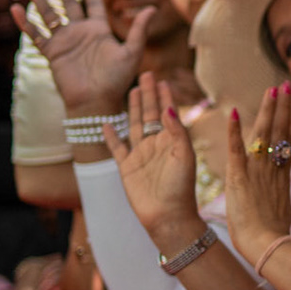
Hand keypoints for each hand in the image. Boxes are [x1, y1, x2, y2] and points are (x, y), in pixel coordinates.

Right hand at [14, 0, 150, 114]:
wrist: (97, 101)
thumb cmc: (117, 80)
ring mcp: (64, 41)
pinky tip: (15, 8)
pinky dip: (25, 22)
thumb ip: (139, 29)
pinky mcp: (52, 53)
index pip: (93, 4)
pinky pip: (36, 34)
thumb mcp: (132, 52)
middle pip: (68, 3)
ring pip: (48, 14)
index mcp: (99, 30)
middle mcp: (80, 32)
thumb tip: (153, 8)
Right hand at [104, 72, 203, 242]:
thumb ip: (177, 131)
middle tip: (146, 74)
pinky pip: (116, 147)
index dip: (165, 96)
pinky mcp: (127, 167)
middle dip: (148, 95)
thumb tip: (167, 107)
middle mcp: (156, 145)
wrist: (167, 215)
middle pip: (150, 114)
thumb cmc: (181, 187)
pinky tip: (106, 122)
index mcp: (173, 141)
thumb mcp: (184, 156)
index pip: (168, 113)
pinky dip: (111, 135)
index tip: (162, 80)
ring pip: (135, 125)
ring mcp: (141, 155)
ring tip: (133, 90)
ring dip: (133, 108)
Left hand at [225, 84, 290, 261]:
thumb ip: (280, 204)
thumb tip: (283, 207)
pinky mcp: (239, 177)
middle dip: (283, 107)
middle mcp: (271, 169)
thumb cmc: (274, 237)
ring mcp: (256, 172)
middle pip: (280, 132)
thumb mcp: (282, 214)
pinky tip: (233, 112)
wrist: (267, 245)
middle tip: (285, 85)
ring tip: (271, 90)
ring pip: (263, 135)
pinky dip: (234, 131)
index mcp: (281, 177)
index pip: (288, 143)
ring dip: (267, 111)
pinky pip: (235, 150)